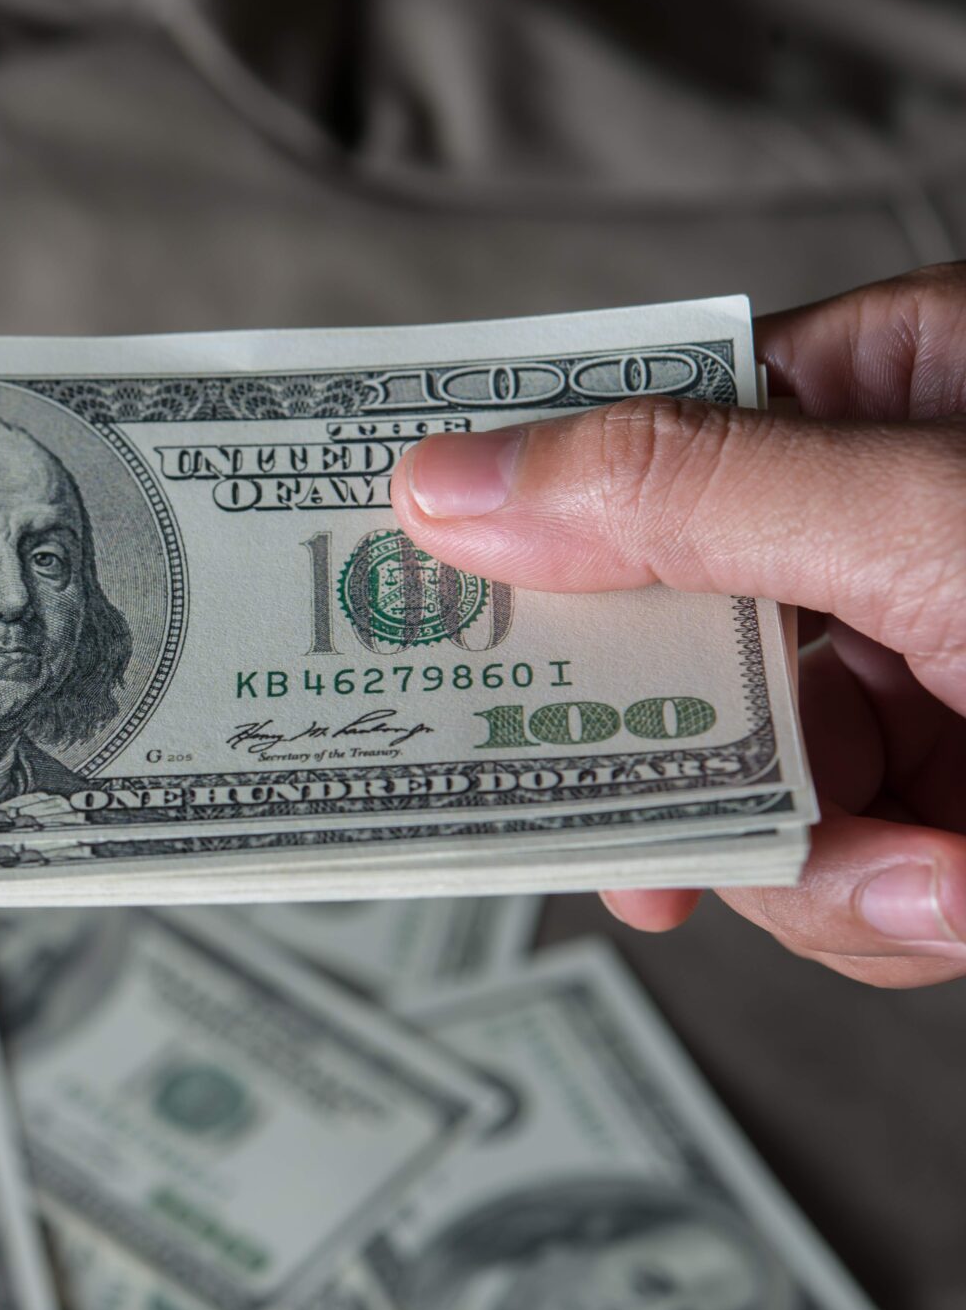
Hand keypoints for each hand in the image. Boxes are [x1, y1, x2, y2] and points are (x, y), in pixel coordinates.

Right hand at [393, 264, 965, 987]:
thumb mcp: (936, 534)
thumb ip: (683, 502)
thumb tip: (446, 482)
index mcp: (891, 400)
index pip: (637, 439)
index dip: (519, 521)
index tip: (400, 594)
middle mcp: (885, 530)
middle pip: (662, 635)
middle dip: (677, 758)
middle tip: (607, 829)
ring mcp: (914, 672)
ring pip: (736, 775)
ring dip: (810, 861)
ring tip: (933, 873)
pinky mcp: (947, 802)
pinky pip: (831, 865)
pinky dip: (882, 908)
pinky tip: (962, 896)